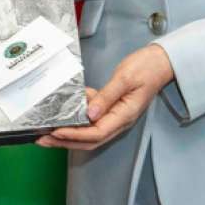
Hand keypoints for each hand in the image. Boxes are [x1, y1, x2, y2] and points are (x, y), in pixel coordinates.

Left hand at [35, 45, 173, 150]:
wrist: (160, 62)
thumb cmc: (146, 68)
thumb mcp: (125, 78)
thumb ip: (106, 96)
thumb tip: (89, 114)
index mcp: (124, 115)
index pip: (96, 133)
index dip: (74, 135)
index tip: (56, 131)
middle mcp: (119, 120)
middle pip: (90, 139)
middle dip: (66, 141)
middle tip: (43, 139)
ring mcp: (116, 116)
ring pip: (90, 133)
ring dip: (69, 134)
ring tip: (48, 133)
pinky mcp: (113, 109)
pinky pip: (93, 120)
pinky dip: (78, 120)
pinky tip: (65, 113)